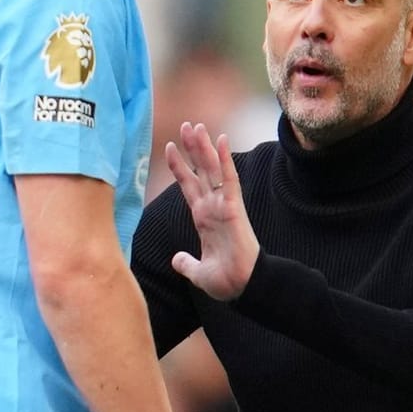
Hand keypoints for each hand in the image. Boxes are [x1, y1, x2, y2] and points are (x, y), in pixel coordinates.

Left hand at [166, 122, 258, 301]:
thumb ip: (187, 263)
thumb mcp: (198, 272)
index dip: (179, 167)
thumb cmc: (226, 280)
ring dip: (204, 147)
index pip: (189, 186)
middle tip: (186, 125)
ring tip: (195, 125)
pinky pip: (229, 179)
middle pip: (200, 170)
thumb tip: (177, 260)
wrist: (242, 286)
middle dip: (192, 148)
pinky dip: (225, 159)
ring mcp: (223, 205)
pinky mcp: (234, 207)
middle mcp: (213, 207)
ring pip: (212, 169)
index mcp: (203, 218)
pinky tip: (222, 139)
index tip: (170, 147)